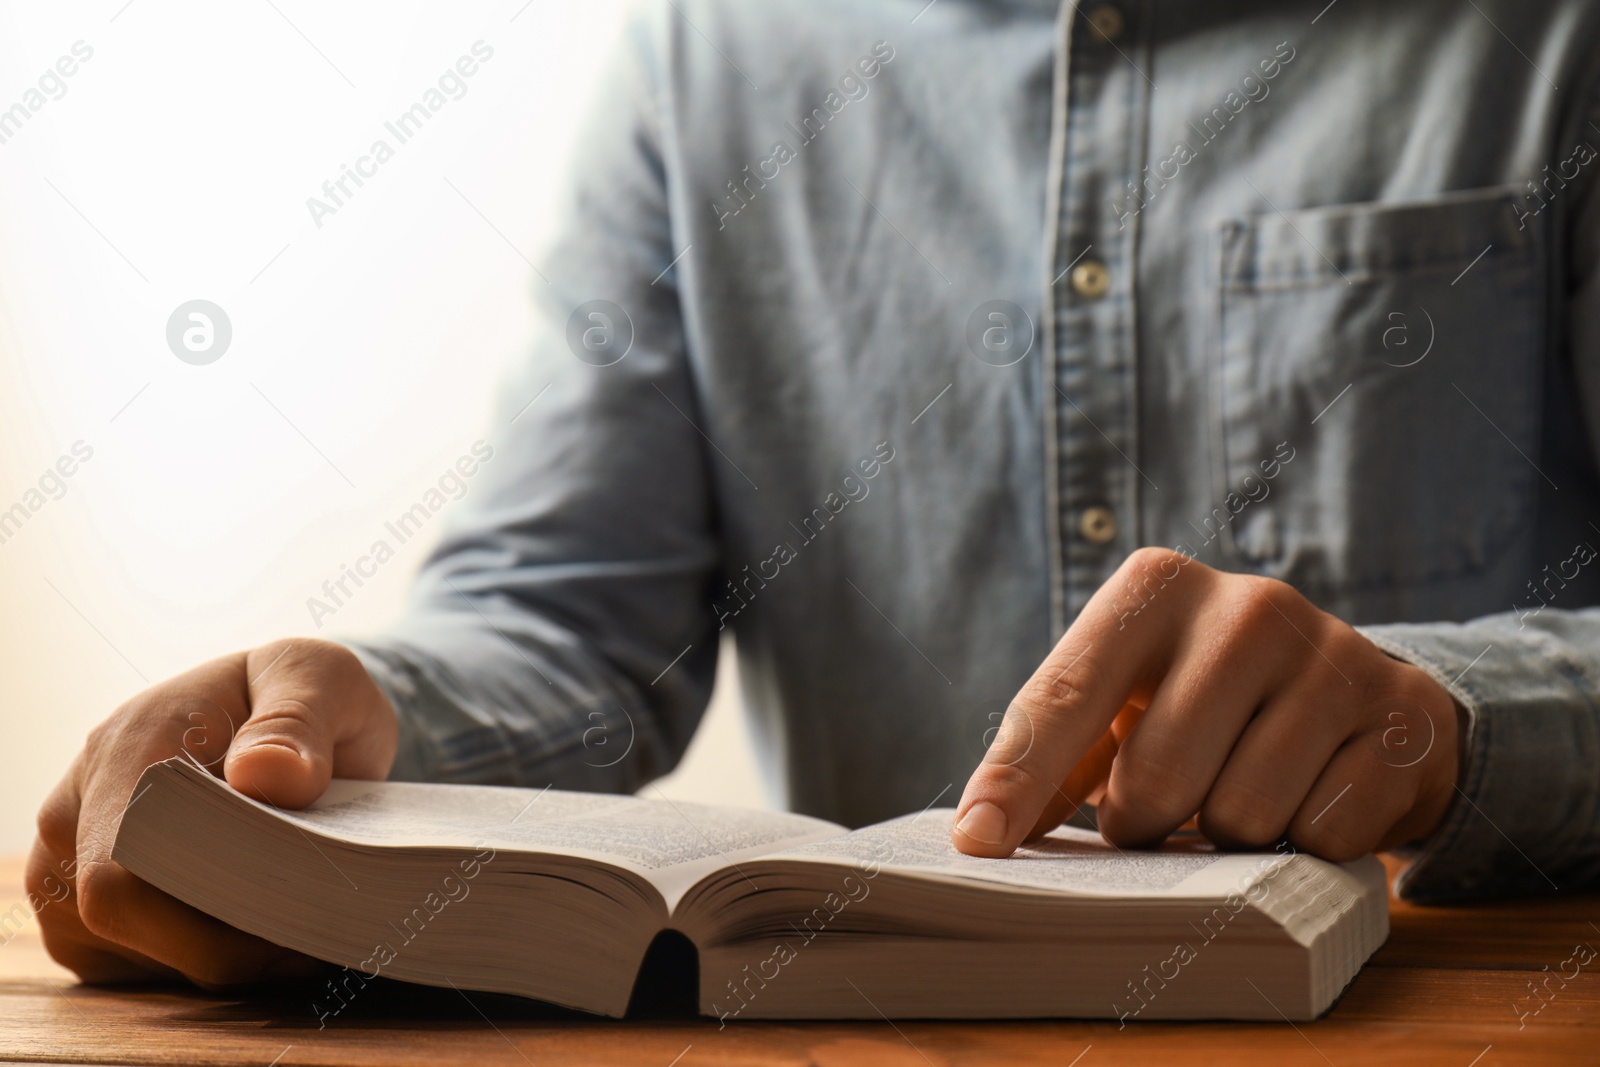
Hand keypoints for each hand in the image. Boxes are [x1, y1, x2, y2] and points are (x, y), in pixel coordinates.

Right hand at [28, 638, 396, 986]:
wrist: (285, 710)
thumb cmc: (299, 692)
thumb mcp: (320, 677)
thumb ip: (298, 719)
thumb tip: (266, 775)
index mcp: (124, 749)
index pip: (120, 868)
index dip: (200, 916)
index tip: (295, 917)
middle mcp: (75, 811)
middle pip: (126, 923)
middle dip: (227, 945)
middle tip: (315, 938)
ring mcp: (69, 866)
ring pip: (133, 955)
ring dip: (222, 958)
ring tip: (300, 928)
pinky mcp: (86, 910)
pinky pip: (138, 968)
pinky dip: (206, 963)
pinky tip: (266, 935)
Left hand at [952, 548, 1463, 860]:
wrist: (1363, 695)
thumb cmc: (1207, 703)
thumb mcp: (1126, 702)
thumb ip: (1053, 753)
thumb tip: (983, 832)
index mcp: (1155, 589)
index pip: (1064, 697)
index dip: (1018, 780)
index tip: (978, 845)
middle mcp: (1246, 607)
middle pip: (1159, 779)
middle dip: (1148, 823)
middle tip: (1165, 811)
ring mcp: (1333, 657)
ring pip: (1244, 815)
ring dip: (1229, 838)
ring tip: (1240, 797)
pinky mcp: (1402, 717)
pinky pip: (1325, 833)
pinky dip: (1306, 842)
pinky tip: (1313, 797)